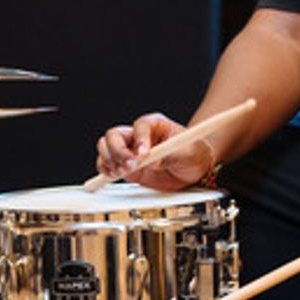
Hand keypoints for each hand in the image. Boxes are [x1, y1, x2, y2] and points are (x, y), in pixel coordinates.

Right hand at [95, 112, 215, 191]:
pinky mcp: (126, 165)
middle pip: (115, 134)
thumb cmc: (193, 153)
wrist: (193, 168)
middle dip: (118, 151)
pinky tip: (112, 175)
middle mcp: (138, 135)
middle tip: (130, 165)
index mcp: (154, 125)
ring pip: (106, 146)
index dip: (140, 139)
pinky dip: (105, 169)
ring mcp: (130, 150)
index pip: (141, 126)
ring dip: (109, 160)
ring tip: (122, 172)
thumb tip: (152, 161)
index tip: (144, 154)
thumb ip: (169, 154)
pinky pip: (106, 163)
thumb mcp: (187, 152)